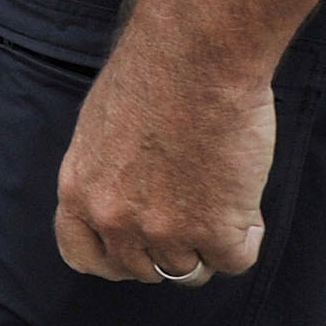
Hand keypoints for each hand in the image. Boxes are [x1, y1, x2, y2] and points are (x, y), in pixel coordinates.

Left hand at [53, 50, 273, 284]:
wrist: (197, 55)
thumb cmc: (155, 72)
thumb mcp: (101, 126)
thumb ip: (107, 171)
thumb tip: (129, 193)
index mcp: (79, 191)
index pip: (84, 257)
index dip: (116, 256)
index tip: (139, 246)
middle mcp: (114, 219)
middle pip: (143, 269)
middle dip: (169, 247)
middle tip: (195, 210)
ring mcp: (164, 230)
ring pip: (190, 270)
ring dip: (210, 241)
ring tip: (224, 195)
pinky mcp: (215, 230)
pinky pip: (235, 260)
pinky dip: (246, 236)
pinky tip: (246, 201)